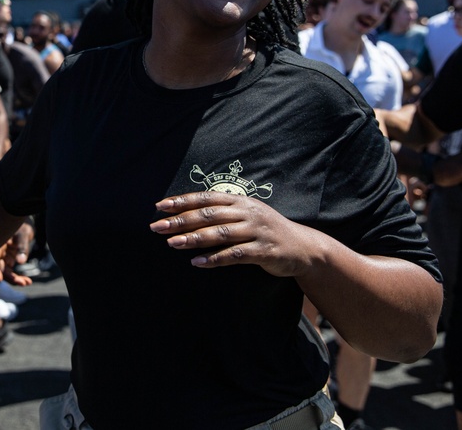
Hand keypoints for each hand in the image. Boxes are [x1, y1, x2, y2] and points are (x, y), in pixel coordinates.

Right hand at [0, 222, 34, 285]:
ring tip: (27, 283)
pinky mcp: (9, 259)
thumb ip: (22, 247)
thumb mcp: (23, 234)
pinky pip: (11, 271)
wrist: (25, 222)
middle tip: (22, 283)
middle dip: (9, 277)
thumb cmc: (23, 225)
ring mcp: (3, 256)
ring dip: (15, 279)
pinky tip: (27, 281)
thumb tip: (20, 262)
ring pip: (6, 272)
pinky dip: (18, 277)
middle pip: (0, 268)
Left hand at [150, 191, 320, 277]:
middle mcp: (247, 213)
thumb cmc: (266, 230)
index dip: (183, 201)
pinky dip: (215, 258)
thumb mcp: (246, 214)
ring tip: (172, 243)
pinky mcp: (265, 251)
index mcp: (240, 201)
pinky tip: (197, 263)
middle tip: (157, 226)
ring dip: (194, 238)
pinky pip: (236, 255)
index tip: (160, 206)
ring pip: (221, 233)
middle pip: (209, 214)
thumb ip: (222, 212)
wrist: (303, 247)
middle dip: (181, 220)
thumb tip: (187, 214)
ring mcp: (257, 231)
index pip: (206, 197)